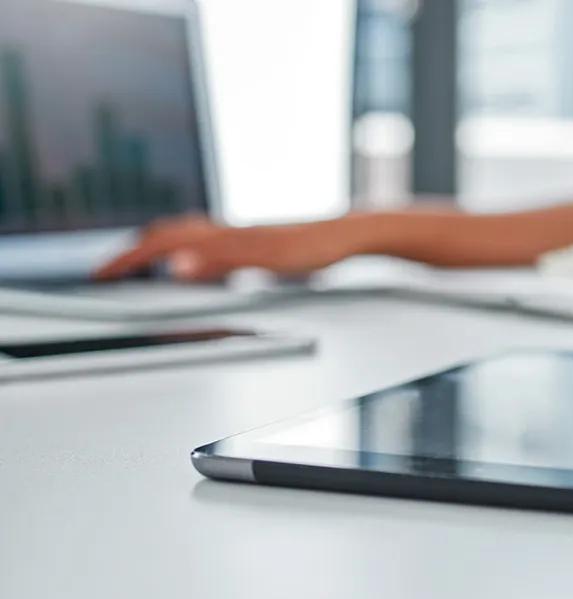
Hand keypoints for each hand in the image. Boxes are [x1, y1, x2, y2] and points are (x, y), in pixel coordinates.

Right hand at [93, 215, 352, 281]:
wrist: (352, 234)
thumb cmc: (316, 247)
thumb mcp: (268, 263)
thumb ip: (220, 264)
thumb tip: (175, 266)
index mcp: (223, 236)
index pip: (161, 244)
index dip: (127, 259)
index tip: (100, 274)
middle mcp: (227, 230)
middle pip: (167, 234)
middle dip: (133, 250)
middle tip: (109, 269)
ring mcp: (240, 233)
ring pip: (186, 233)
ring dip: (157, 245)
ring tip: (139, 260)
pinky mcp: (255, 240)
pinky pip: (207, 239)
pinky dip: (187, 247)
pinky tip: (197, 259)